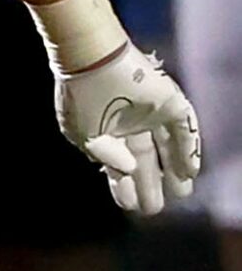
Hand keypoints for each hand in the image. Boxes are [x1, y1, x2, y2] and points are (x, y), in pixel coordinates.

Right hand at [56, 41, 203, 214]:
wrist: (92, 61)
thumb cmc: (81, 98)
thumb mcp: (84, 135)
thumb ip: (107, 157)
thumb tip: (127, 170)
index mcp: (106, 132)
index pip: (119, 164)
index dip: (122, 186)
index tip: (128, 206)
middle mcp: (129, 125)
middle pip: (144, 160)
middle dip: (149, 184)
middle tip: (153, 208)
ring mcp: (151, 114)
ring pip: (166, 147)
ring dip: (173, 170)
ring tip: (180, 194)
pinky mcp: (169, 104)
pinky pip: (184, 130)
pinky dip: (187, 151)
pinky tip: (189, 171)